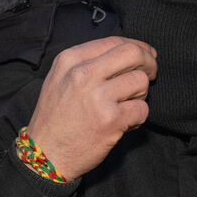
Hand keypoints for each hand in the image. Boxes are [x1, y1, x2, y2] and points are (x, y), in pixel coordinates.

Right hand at [26, 36, 156, 179]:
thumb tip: (130, 52)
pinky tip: (125, 123)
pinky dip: (138, 117)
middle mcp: (83, 74)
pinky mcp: (111, 119)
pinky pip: (142, 109)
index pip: (114, 41)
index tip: (146, 55)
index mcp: (70, 60)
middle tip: (151, 74)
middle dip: (149, 62)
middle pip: (132, 54)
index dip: (137, 46)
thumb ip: (88, 62)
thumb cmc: (56, 118)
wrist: (44, 155)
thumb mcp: (60, 79)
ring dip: (141, 94)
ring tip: (127, 105)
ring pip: (140, 81)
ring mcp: (97, 97)